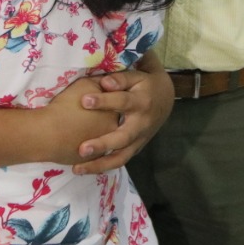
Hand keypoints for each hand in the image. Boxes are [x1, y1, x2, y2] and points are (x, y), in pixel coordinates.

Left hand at [41, 54, 172, 174]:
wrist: (165, 99)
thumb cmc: (144, 83)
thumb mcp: (137, 75)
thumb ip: (121, 78)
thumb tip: (104, 82)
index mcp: (141, 101)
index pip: (122, 101)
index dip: (104, 101)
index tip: (84, 100)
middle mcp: (141, 123)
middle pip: (122, 138)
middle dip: (102, 144)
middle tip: (82, 149)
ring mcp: (139, 139)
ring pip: (121, 156)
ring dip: (100, 164)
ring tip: (77, 168)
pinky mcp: (135, 148)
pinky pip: (119, 160)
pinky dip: (102, 167)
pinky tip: (83, 169)